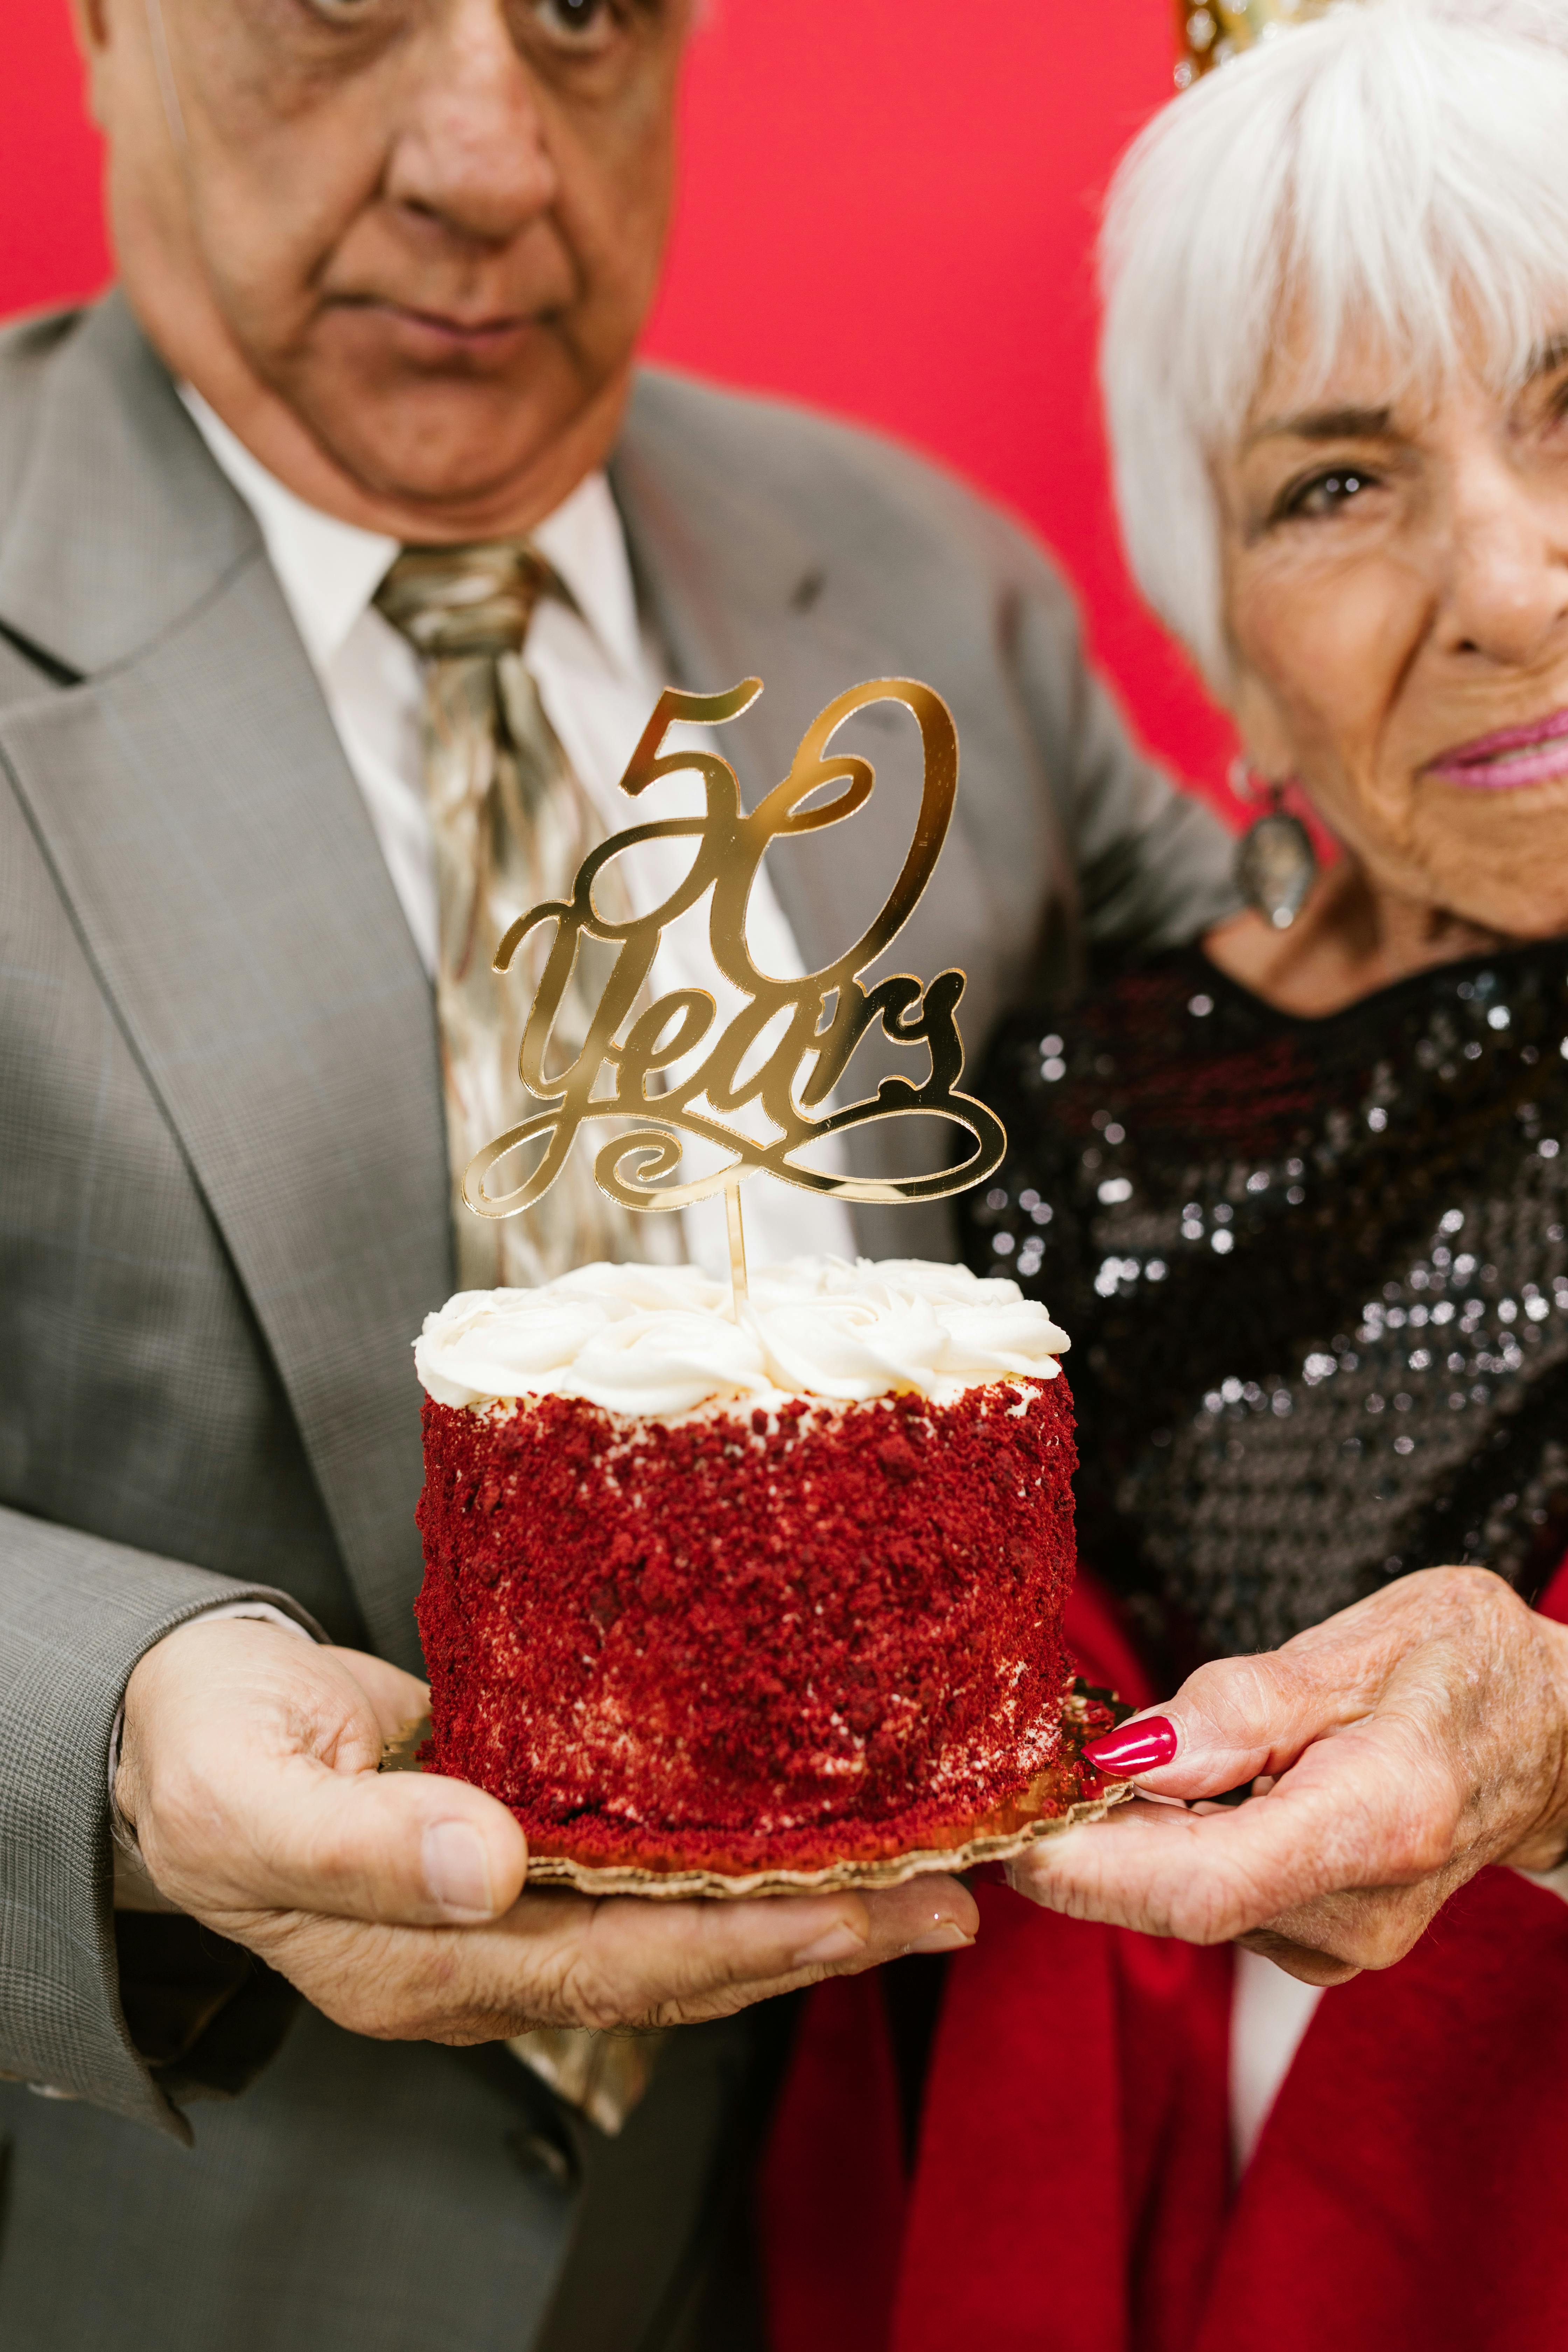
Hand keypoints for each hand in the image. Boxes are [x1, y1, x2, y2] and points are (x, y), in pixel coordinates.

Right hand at [116, 1619, 977, 2039]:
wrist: (170, 1729)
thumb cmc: (201, 1752)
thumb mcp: (250, 1794)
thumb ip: (363, 1841)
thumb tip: (489, 1862)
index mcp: (423, 1962)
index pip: (620, 1966)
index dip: (749, 1945)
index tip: (866, 1915)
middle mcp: (483, 1952)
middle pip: (677, 1962)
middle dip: (819, 1938)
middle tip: (949, 1902)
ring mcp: (505, 1906)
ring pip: (677, 1925)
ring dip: (799, 1905)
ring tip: (920, 1876)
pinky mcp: (520, 1844)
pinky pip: (646, 1872)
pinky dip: (733, 1860)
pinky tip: (804, 1833)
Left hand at [1008, 1567, 1567, 1985]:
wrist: (1549, 1736)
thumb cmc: (1465, 1667)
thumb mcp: (1366, 1640)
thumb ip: (1243, 1706)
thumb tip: (1127, 1757)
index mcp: (1381, 1821)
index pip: (1200, 1883)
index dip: (1088, 1865)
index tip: (1009, 1823)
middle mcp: (1359, 1910)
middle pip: (1177, 1897)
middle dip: (1087, 1835)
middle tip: (1035, 1756)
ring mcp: (1340, 1942)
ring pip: (1183, 1896)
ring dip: (1131, 1831)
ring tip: (1140, 1746)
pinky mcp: (1317, 1942)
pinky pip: (1208, 1895)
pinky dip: (1171, 1841)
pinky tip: (1187, 1783)